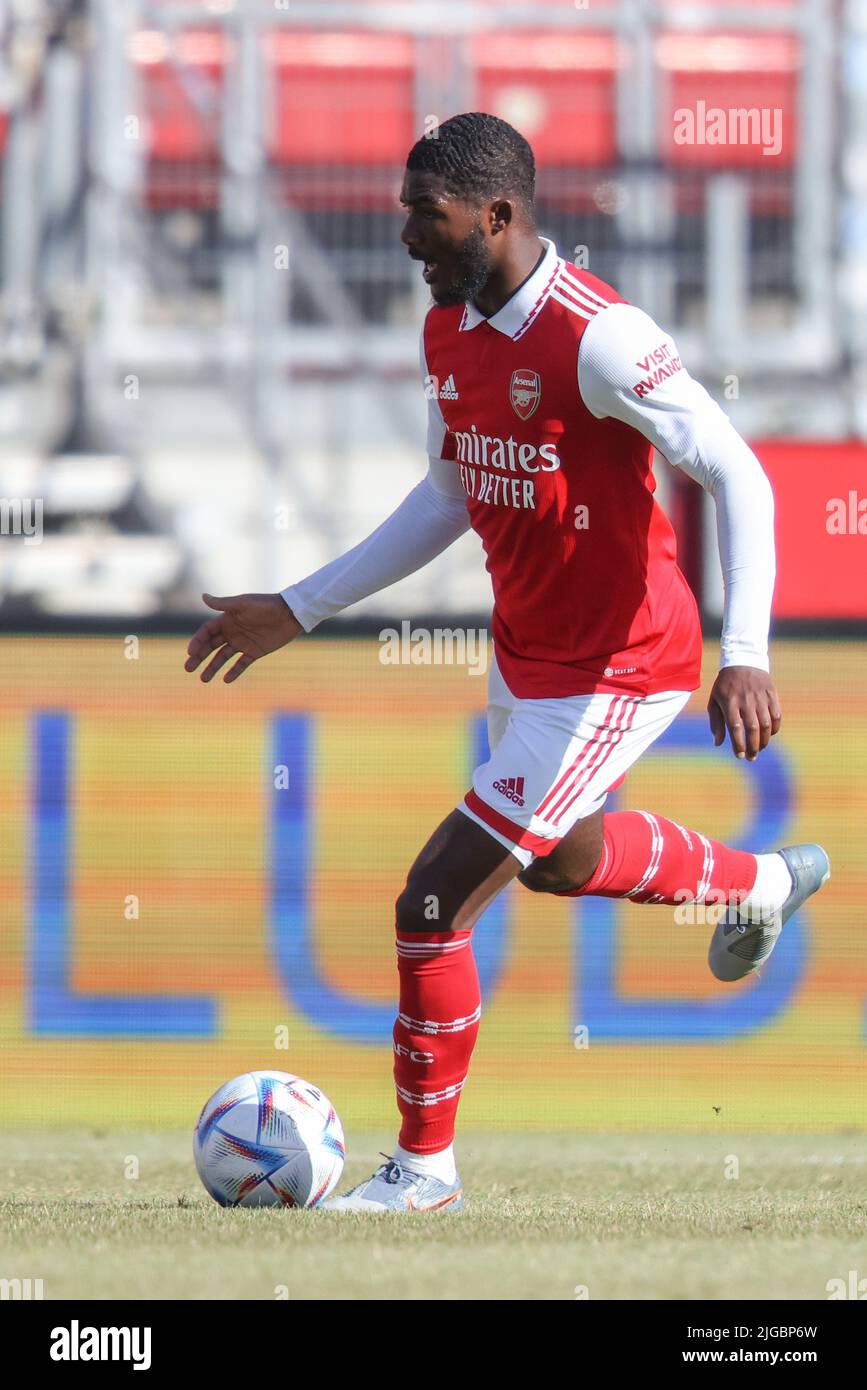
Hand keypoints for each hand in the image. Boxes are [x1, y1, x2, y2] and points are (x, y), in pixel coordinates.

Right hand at [184, 592, 302, 683]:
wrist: (290, 613)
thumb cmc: (266, 605)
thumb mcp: (243, 604)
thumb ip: (223, 604)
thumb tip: (203, 596)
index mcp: (227, 619)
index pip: (207, 632)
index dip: (197, 641)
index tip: (191, 652)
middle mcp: (232, 631)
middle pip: (211, 646)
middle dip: (199, 657)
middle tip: (188, 669)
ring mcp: (243, 643)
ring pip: (223, 657)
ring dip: (212, 667)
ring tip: (203, 680)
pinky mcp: (255, 652)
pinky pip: (241, 664)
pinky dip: (234, 671)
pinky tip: (225, 680)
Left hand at [707, 666, 781, 760]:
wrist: (743, 661)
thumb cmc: (725, 685)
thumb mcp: (714, 701)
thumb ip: (716, 722)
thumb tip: (718, 743)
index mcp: (729, 702)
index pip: (735, 728)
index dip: (738, 744)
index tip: (739, 756)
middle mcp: (746, 700)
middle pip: (752, 729)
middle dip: (753, 746)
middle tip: (751, 757)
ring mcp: (760, 697)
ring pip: (766, 724)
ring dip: (764, 740)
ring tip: (759, 748)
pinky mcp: (772, 694)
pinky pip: (777, 715)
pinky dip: (775, 728)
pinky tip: (769, 734)